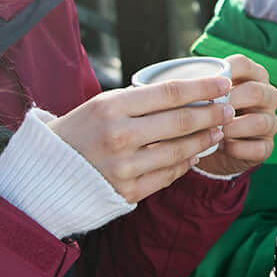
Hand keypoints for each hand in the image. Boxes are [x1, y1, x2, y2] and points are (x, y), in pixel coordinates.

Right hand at [47, 69, 235, 204]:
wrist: (46, 173)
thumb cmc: (80, 131)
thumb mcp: (103, 104)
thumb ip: (142, 99)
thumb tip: (189, 93)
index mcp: (112, 107)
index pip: (170, 92)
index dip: (203, 87)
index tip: (224, 83)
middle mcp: (119, 137)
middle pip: (181, 122)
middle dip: (212, 114)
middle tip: (229, 109)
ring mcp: (124, 167)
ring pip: (180, 151)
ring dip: (205, 140)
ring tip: (217, 131)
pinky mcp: (127, 192)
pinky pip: (168, 176)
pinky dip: (185, 163)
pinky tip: (194, 154)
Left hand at [198, 55, 276, 178]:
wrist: (211, 145)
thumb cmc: (206, 111)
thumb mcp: (203, 95)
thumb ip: (199, 86)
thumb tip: (181, 83)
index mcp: (253, 75)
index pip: (244, 64)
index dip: (224, 71)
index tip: (204, 83)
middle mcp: (267, 95)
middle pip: (255, 92)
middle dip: (229, 102)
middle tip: (207, 110)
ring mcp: (271, 121)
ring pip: (260, 122)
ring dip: (233, 128)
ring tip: (213, 131)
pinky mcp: (267, 146)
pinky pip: (259, 148)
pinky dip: (238, 148)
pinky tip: (221, 146)